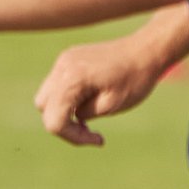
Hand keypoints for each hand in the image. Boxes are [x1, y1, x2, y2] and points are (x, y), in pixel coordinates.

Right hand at [33, 34, 171, 146]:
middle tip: (89, 130)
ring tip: (88, 119)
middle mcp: (62, 67)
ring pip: (47, 96)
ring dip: (62, 111)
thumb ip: (84, 114)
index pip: (54, 119)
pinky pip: (56, 85)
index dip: (71, 136)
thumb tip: (72, 117)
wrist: (145, 51)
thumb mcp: (110, 105)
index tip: (97, 138)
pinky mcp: (68, 59)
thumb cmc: (134, 79)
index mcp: (72, 79)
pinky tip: (88, 102)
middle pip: (43, 107)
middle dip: (63, 124)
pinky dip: (66, 99)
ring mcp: (63, 61)